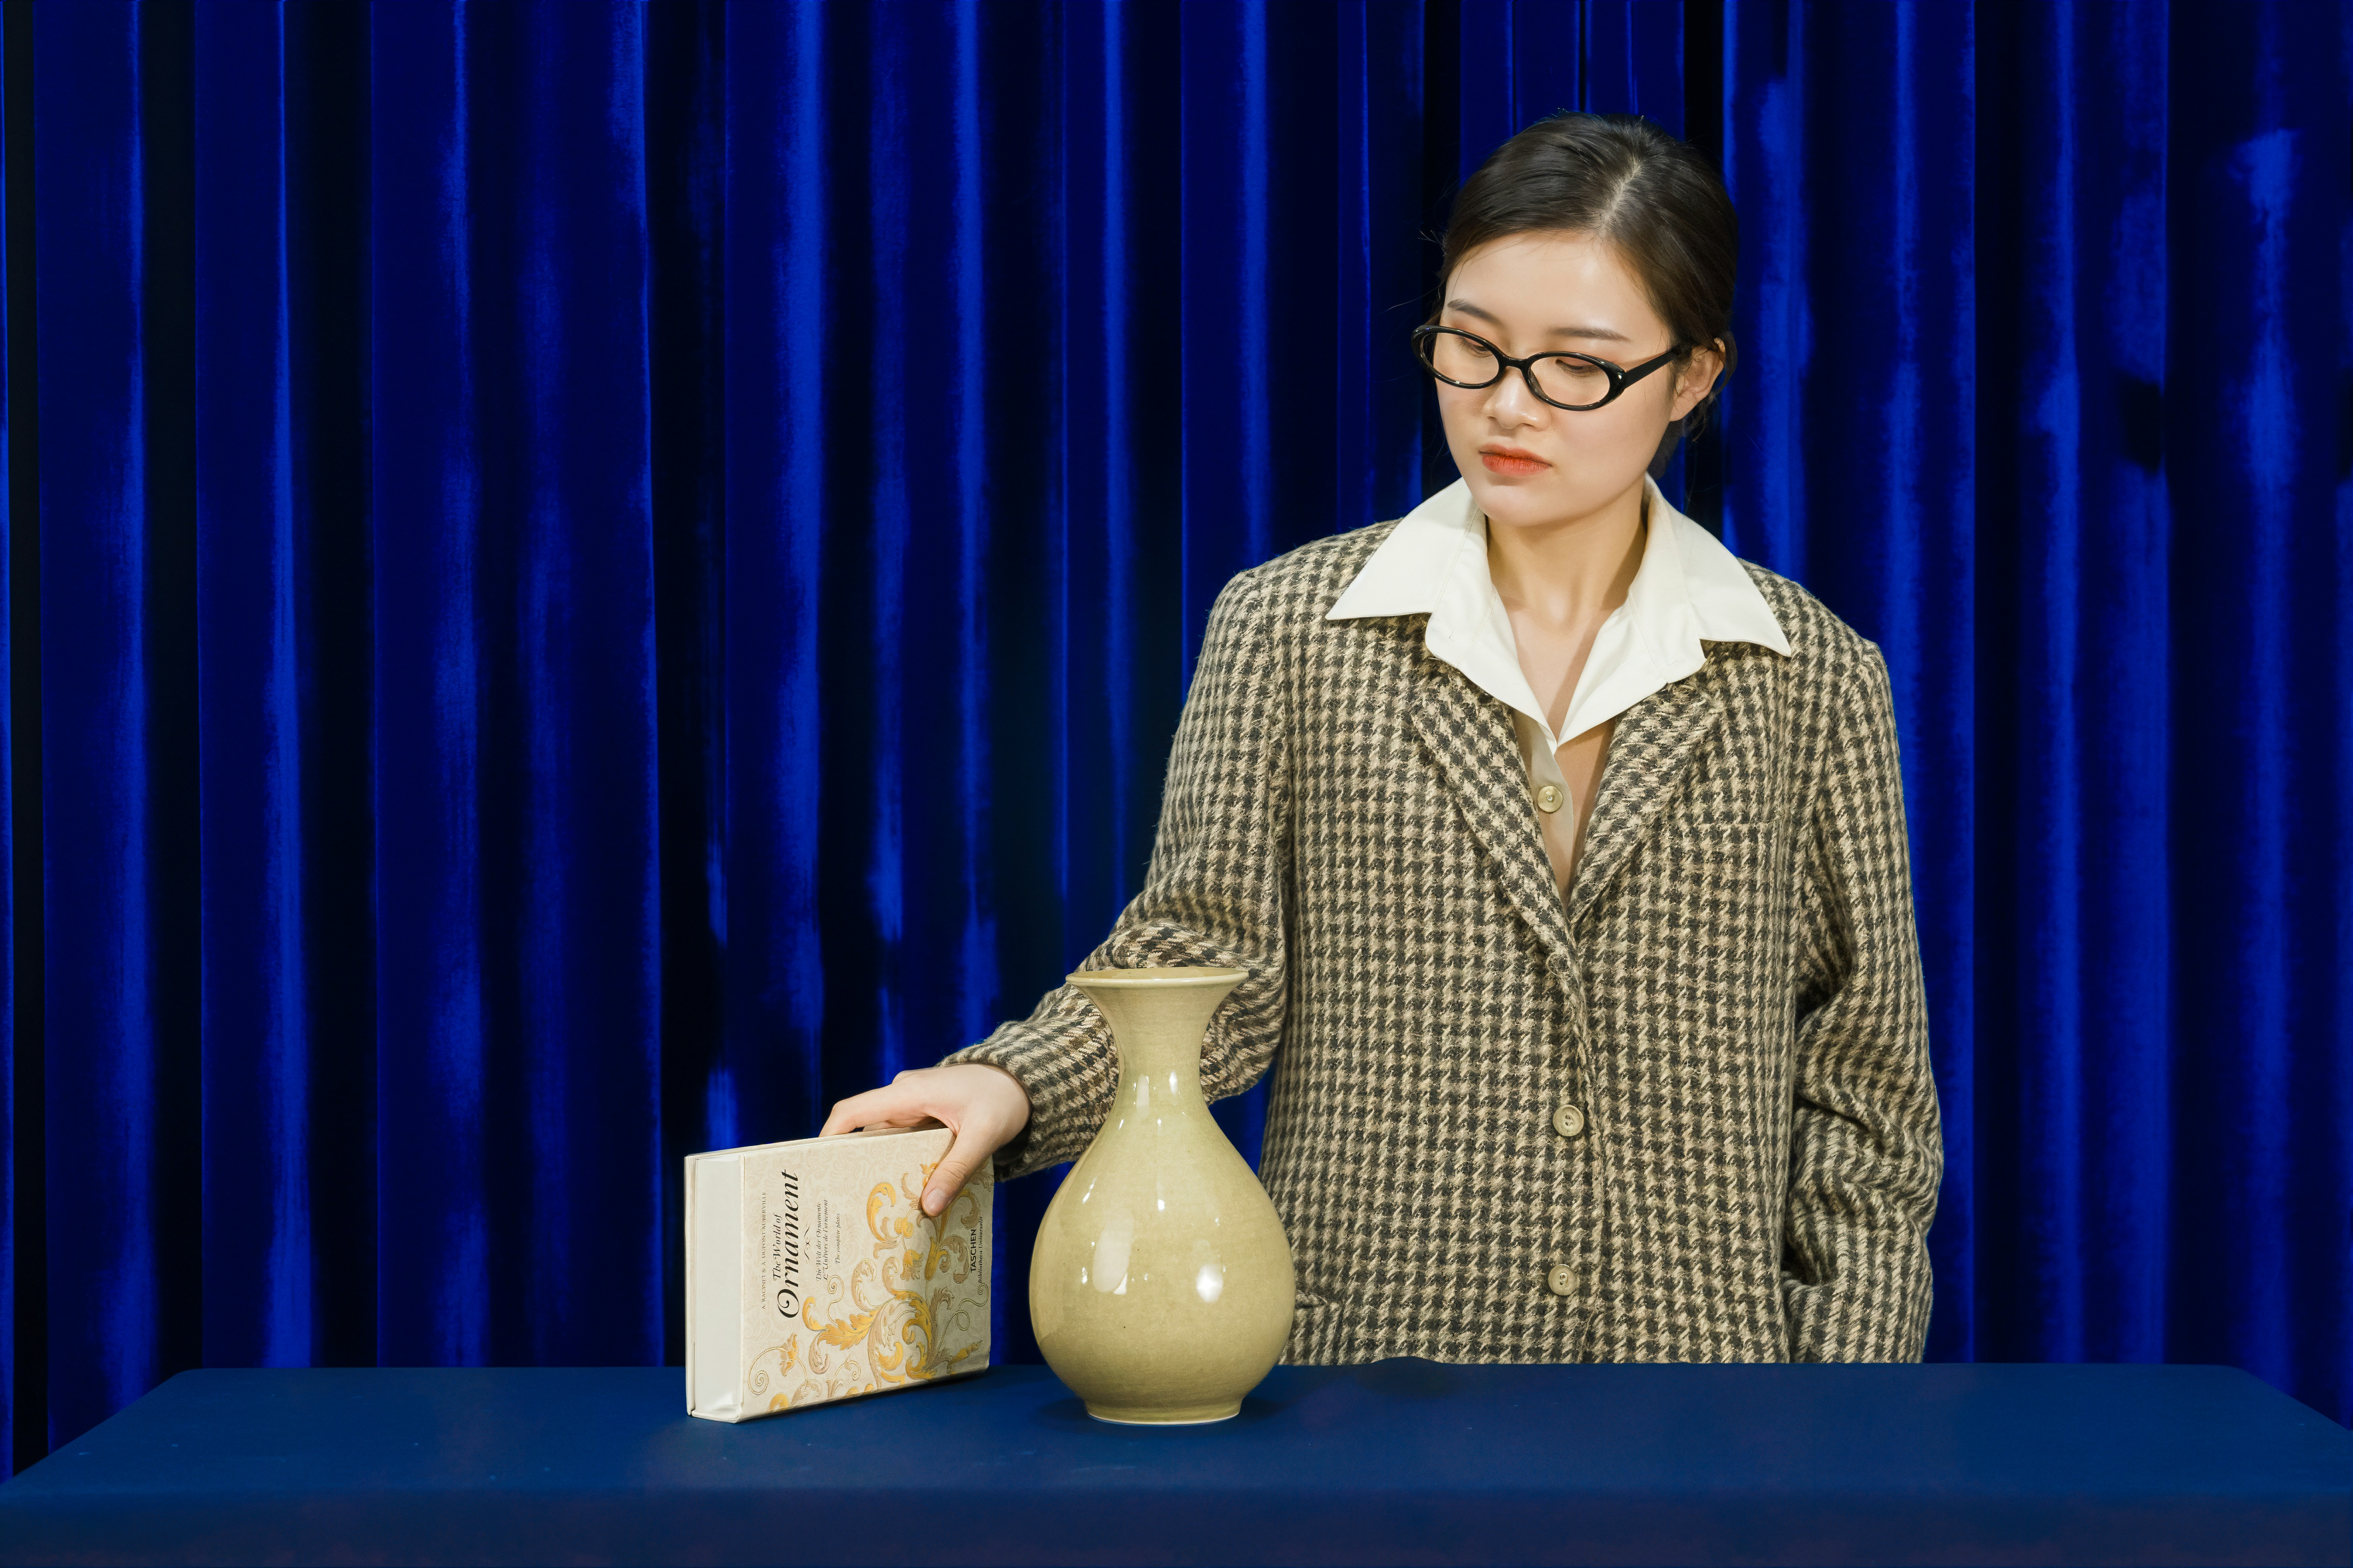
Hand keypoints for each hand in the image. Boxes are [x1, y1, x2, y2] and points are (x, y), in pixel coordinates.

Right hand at [820, 1063, 1031, 1215]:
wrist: (1022, 1081)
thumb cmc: (1002, 1100)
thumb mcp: (984, 1135)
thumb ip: (957, 1169)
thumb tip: (929, 1207)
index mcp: (909, 1092)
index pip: (854, 1110)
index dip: (831, 1136)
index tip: (819, 1167)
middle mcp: (904, 1097)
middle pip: (866, 1132)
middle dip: (856, 1165)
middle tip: (849, 1205)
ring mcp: (913, 1107)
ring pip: (886, 1140)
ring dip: (883, 1168)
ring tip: (877, 1208)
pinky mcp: (925, 1117)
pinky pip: (904, 1141)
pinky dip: (903, 1163)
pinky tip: (909, 1192)